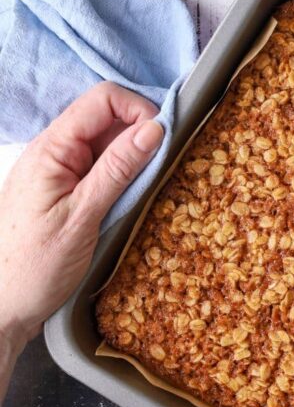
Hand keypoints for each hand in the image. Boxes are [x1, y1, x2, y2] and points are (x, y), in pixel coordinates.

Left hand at [0, 83, 162, 355]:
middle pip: (107, 116)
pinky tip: (134, 193)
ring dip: (134, 153)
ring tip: (153, 179)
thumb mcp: (83, 216)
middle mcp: (54, 150)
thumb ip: (118, 168)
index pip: (103, 99)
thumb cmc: (34, 267)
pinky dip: (122, 172)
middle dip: (141, 130)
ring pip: (107, 141)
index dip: (139, 109)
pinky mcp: (65, 189)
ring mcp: (59, 169)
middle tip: (165, 161)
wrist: (2, 307)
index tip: (165, 138)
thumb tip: (156, 128)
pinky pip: (100, 165)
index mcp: (52, 148)